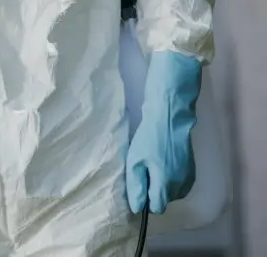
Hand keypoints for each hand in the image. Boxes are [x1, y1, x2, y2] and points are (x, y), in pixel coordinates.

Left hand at [126, 51, 201, 213]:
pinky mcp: (191, 169)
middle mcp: (181, 186)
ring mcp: (189, 178)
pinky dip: (169, 176)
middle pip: (164, 200)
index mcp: (166, 186)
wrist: (170, 117)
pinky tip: (162, 160)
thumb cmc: (149, 138)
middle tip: (142, 169)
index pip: (155, 208)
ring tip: (152, 163)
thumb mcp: (135, 162)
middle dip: (152, 190)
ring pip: (171, 191)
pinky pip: (178, 182)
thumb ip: (136, 187)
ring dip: (161, 183)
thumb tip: (137, 208)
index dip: (144, 201)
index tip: (137, 186)